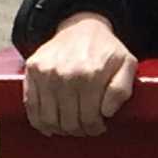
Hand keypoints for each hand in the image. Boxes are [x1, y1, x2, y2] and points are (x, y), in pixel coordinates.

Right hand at [23, 14, 138, 135]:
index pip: (90, 118)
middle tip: (85, 127)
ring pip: (48, 118)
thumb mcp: (127, 65)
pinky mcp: (32, 70)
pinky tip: (48, 126)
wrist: (81, 27)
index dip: (95, 128)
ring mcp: (45, 73)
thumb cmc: (107, 51)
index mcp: (90, 75)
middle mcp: (64, 75)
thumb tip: (106, 112)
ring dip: (60, 129)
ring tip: (69, 126)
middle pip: (68, 121)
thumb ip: (121, 89)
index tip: (99, 126)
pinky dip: (38, 121)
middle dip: (79, 130)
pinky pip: (30, 105)